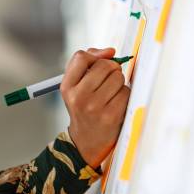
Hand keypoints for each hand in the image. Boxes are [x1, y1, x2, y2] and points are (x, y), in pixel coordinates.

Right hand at [61, 48, 130, 167]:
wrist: (86, 141)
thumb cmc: (85, 107)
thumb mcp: (77, 87)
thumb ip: (89, 63)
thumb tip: (111, 52)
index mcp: (67, 87)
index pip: (81, 57)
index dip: (96, 56)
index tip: (101, 62)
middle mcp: (79, 97)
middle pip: (105, 65)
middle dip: (112, 70)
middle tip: (108, 81)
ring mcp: (95, 107)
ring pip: (118, 78)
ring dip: (119, 83)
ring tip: (111, 95)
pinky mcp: (111, 116)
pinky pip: (126, 93)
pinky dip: (125, 96)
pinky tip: (117, 104)